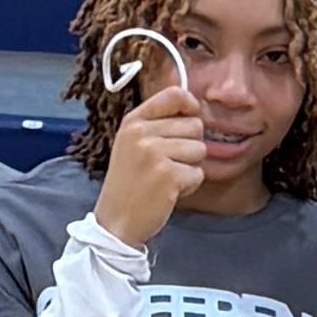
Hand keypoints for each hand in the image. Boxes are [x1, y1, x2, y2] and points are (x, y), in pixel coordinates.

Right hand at [93, 84, 207, 247]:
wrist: (116, 221)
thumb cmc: (130, 183)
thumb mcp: (133, 144)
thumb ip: (157, 124)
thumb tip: (194, 108)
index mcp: (133, 122)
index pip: (174, 95)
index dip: (191, 105)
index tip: (191, 117)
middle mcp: (141, 133)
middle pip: (195, 125)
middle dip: (189, 147)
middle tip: (167, 165)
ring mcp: (154, 153)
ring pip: (200, 149)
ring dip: (190, 167)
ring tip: (166, 178)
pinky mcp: (168, 175)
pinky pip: (198, 173)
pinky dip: (189, 186)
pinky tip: (169, 191)